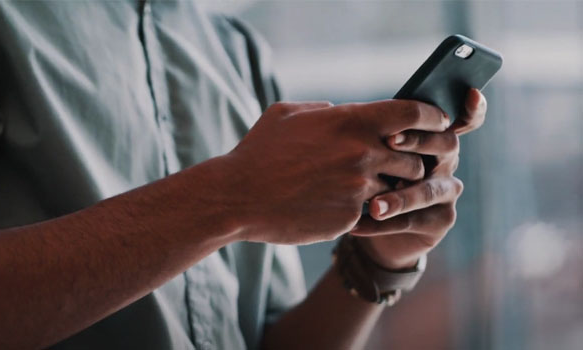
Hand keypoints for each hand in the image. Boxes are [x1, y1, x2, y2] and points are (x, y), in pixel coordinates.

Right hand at [220, 99, 449, 244]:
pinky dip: (365, 210)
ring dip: (390, 189)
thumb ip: (322, 108)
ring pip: (398, 189)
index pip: (414, 114)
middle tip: (398, 164)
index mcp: (351, 121)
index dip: (432, 118)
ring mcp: (359, 188)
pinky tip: (341, 206)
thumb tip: (341, 109)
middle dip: (410, 161)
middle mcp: (363, 153)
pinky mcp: (351, 217)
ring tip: (370, 188)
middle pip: (415, 157)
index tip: (436, 124)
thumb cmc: (258, 152)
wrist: (238, 198)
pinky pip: (374, 212)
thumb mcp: (286, 114)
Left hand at [350, 89, 487, 268]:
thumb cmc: (373, 177)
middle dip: (419, 141)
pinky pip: (412, 221)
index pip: (462, 120)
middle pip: (446, 146)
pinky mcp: (440, 221)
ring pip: (428, 191)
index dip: (473, 109)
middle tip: (390, 141)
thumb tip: (364, 112)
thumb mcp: (374, 152)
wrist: (373, 224)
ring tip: (373, 205)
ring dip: (399, 197)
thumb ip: (381, 133)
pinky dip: (381, 224)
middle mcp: (447, 162)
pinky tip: (357, 225)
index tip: (472, 94)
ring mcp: (447, 192)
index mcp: (434, 139)